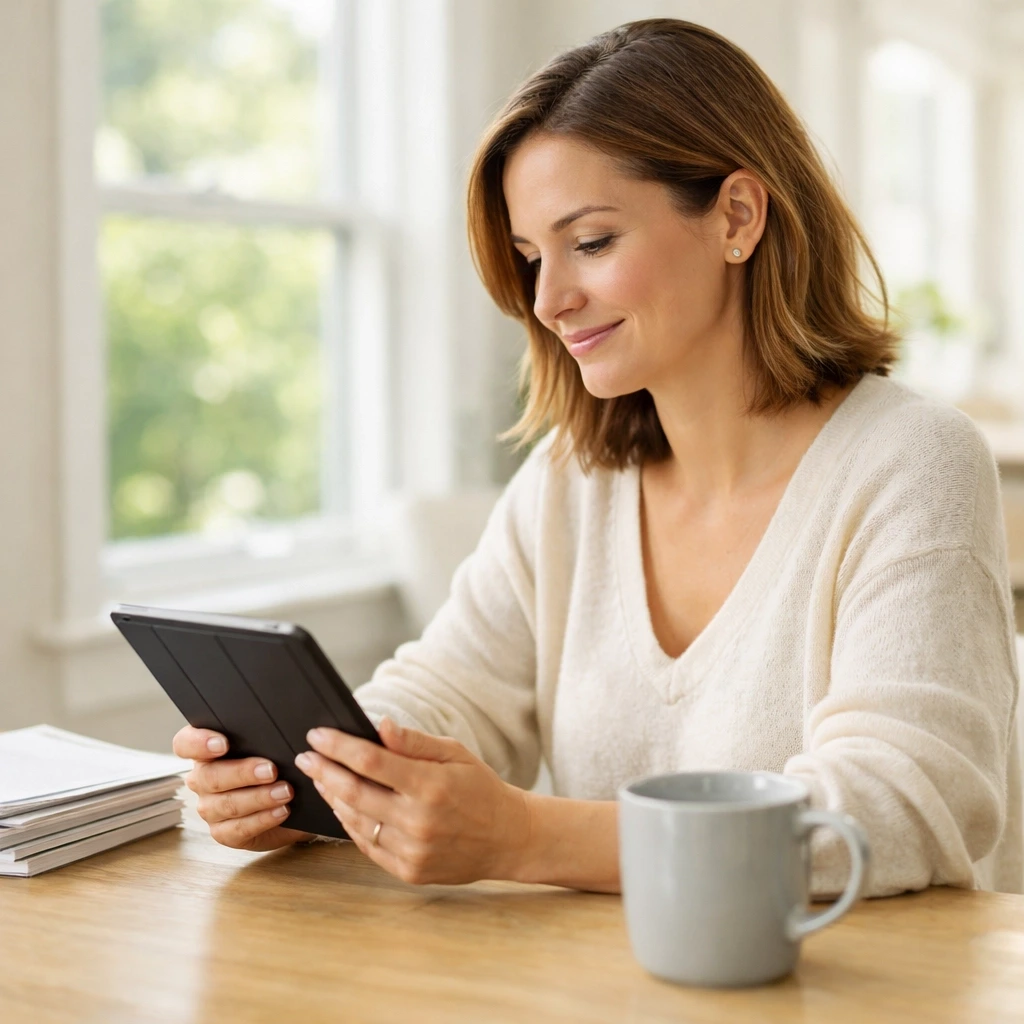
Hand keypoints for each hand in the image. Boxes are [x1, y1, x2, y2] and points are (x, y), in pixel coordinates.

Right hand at [173, 726, 314, 851]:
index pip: (185, 744)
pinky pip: (237, 828)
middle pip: (210, 776)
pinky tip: (281, 810)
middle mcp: (202, 779)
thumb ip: (264, 735)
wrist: (292, 801)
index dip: (198, 743)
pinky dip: (262, 819)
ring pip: (225, 804)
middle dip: (243, 772)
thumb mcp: (271, 746)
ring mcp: (210, 808)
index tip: (222, 743)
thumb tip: (280, 728)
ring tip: (285, 791)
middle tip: (271, 769)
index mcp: (206, 752)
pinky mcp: (224, 833)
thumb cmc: (277, 764)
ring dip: (258, 797)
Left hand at [294, 718, 531, 884]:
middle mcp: (418, 821)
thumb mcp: (455, 753)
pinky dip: (351, 824)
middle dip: (324, 771)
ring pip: (356, 821)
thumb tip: (380, 725)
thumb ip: (414, 742)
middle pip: (354, 792)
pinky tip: (344, 806)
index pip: (371, 762)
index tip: (317, 734)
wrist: (508, 838)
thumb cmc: (480, 788)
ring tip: (321, 778)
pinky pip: (368, 845)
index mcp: (431, 785)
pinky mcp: (409, 871)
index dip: (339, 747)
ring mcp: (412, 850)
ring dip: (333, 797)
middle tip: (306, 757)